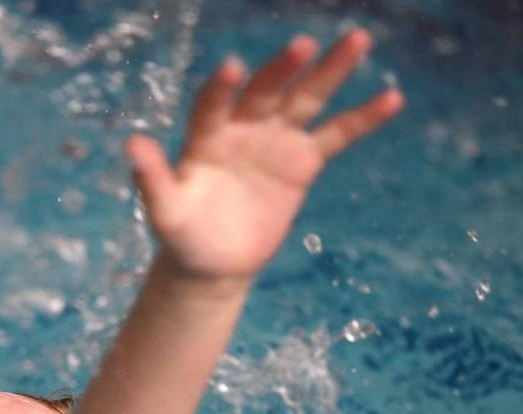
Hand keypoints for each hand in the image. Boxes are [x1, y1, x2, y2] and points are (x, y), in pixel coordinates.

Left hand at [127, 30, 402, 281]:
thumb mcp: (164, 213)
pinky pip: (336, 135)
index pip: (213, 104)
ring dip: (331, 71)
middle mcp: (242, 127)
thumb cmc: (183, 236)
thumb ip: (151, 179)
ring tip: (358, 40)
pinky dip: (362, 119)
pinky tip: (392, 98)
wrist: (213, 262)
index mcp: (205, 136)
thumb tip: (130, 143)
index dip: (221, 88)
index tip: (231, 68)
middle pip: (266, 91)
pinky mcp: (302, 161)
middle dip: (283, 69)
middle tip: (303, 44)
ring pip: (306, 99)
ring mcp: (275, 140)